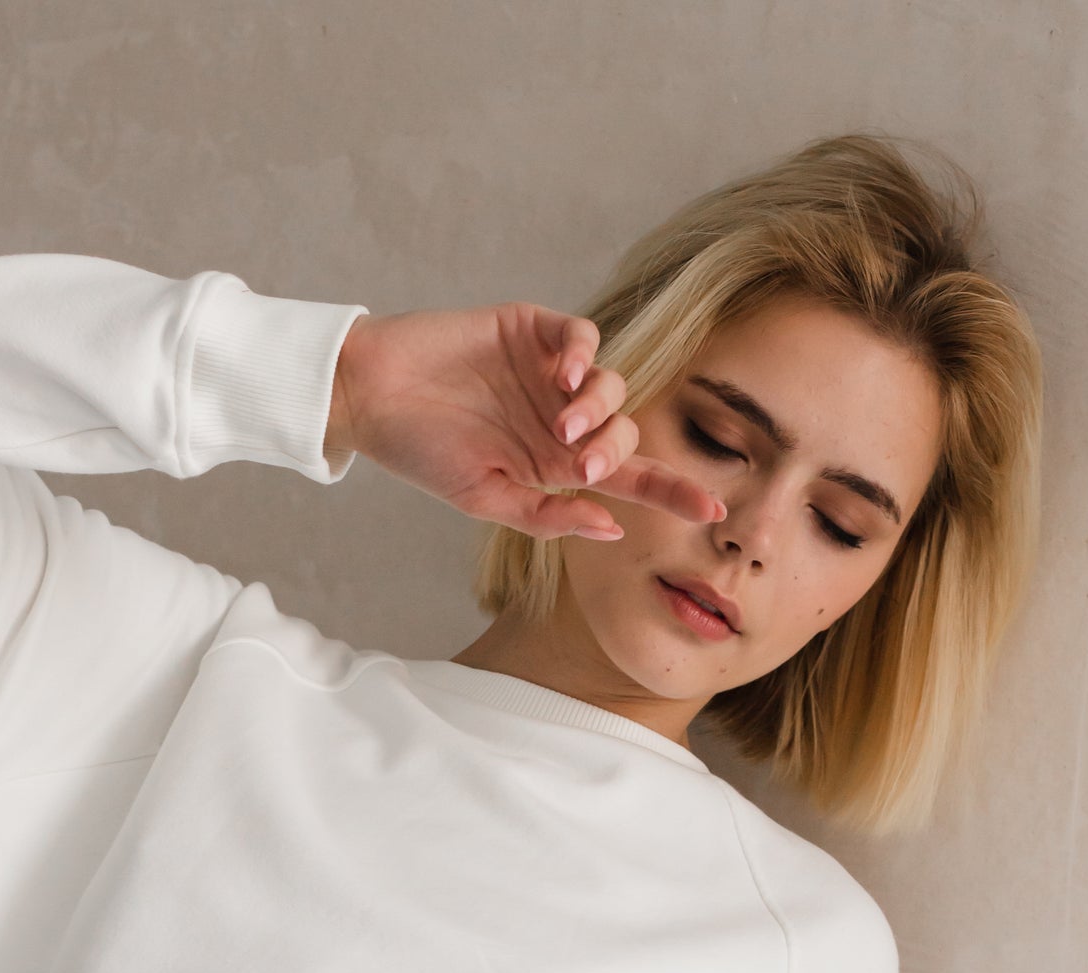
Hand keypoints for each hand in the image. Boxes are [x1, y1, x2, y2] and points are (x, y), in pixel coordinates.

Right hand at [325, 302, 726, 542]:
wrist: (372, 395)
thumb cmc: (420, 453)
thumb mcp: (486, 498)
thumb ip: (548, 515)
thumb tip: (613, 528)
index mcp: (555, 467)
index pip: (629, 481)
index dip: (674, 492)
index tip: (716, 513)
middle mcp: (561, 420)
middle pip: (626, 434)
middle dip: (616, 450)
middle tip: (578, 464)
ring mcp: (548, 374)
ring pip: (612, 385)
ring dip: (600, 408)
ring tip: (564, 426)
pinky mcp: (531, 330)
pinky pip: (582, 337)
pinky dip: (583, 354)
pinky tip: (562, 376)